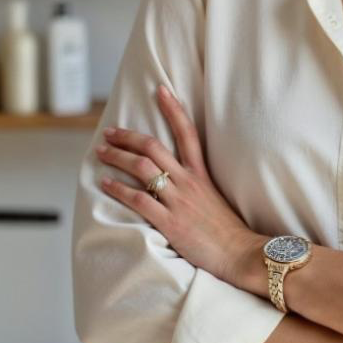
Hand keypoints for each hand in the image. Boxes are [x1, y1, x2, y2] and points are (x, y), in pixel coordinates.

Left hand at [96, 83, 261, 286]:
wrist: (240, 253)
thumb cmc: (226, 229)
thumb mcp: (214, 196)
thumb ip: (195, 183)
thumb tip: (175, 176)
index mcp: (201, 173)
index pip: (187, 132)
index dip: (173, 109)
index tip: (160, 90)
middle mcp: (188, 181)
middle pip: (153, 147)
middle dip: (127, 136)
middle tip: (109, 132)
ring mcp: (178, 200)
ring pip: (142, 168)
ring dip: (117, 157)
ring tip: (102, 152)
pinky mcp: (170, 222)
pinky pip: (138, 199)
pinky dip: (118, 189)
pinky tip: (105, 184)